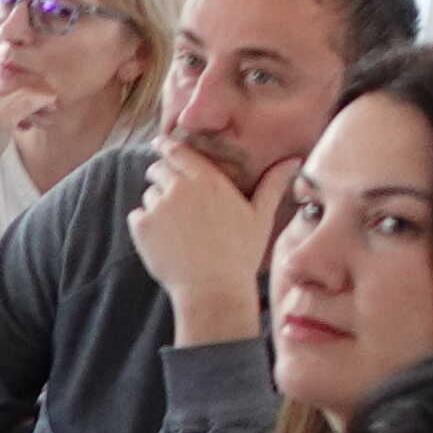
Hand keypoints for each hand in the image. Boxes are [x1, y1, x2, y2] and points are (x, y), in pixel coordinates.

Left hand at [132, 139, 300, 347]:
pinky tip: (166, 241)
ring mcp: (158, 206)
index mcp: (208, 179)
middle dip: (161, 176)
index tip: (160, 144)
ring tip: (177, 228)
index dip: (166, 146)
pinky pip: (137, 216)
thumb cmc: (240, 253)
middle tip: (171, 194)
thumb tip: (295, 160)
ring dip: (157, 205)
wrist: (213, 288)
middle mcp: (179, 187)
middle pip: (158, 169)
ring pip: (149, 195)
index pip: (177, 151)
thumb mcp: (260, 216)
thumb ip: (272, 184)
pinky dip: (145, 226)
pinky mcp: (141, 226)